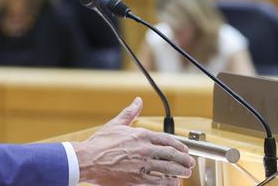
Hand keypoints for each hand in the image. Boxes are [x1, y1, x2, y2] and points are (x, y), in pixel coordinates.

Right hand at [72, 97, 194, 185]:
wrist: (87, 160)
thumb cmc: (99, 143)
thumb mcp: (115, 124)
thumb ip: (130, 113)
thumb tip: (137, 101)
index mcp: (140, 135)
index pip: (167, 139)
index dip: (179, 145)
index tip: (184, 150)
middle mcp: (144, 149)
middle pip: (171, 154)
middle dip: (184, 160)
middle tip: (190, 163)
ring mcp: (142, 164)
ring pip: (168, 169)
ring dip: (179, 171)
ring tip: (185, 173)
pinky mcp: (138, 179)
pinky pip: (159, 182)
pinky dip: (168, 183)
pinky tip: (173, 183)